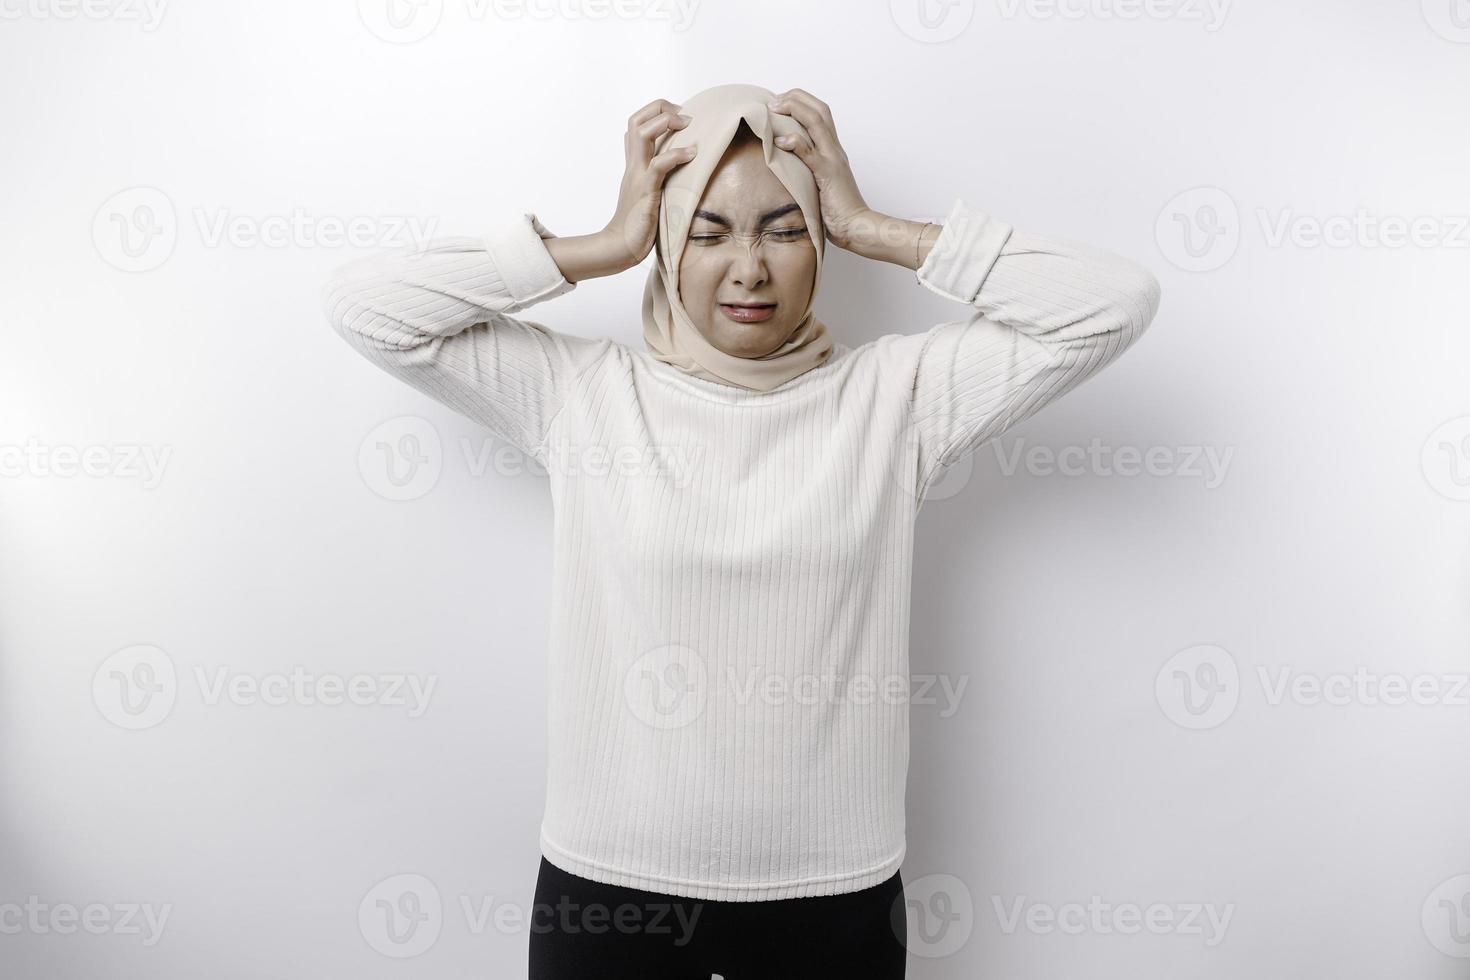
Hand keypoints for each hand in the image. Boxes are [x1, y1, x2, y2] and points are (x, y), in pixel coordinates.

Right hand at [601, 98, 696, 270]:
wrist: (620, 247)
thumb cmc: (638, 225)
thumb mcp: (650, 194)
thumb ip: (659, 179)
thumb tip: (682, 174)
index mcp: (634, 164)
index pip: (636, 124)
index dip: (656, 112)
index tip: (679, 118)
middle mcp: (633, 165)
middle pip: (636, 119)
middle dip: (660, 107)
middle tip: (684, 115)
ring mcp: (637, 176)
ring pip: (641, 132)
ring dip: (666, 121)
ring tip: (688, 124)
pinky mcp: (646, 190)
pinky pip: (659, 164)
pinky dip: (677, 154)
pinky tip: (692, 153)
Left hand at [766, 89, 873, 251]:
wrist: (856, 226)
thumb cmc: (836, 210)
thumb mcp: (819, 183)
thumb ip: (807, 169)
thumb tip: (785, 165)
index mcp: (833, 150)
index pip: (821, 113)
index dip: (801, 102)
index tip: (780, 103)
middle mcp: (835, 149)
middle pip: (819, 109)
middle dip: (795, 97)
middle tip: (773, 100)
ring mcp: (833, 160)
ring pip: (816, 122)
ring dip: (794, 109)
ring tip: (774, 108)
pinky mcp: (828, 175)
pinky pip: (811, 154)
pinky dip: (795, 143)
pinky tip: (779, 141)